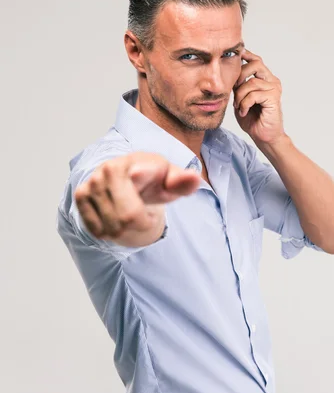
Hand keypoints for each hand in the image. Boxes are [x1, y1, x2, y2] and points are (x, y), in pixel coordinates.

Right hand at [74, 152, 199, 246]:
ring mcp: (91, 183)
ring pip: (112, 228)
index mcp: (133, 163)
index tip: (136, 174)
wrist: (127, 174)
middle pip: (127, 218)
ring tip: (130, 212)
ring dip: (125, 229)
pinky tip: (115, 216)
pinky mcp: (80, 197)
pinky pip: (98, 230)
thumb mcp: (170, 180)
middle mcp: (107, 170)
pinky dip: (110, 230)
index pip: (138, 176)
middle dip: (141, 223)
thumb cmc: (153, 179)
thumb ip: (182, 182)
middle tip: (145, 213)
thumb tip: (194, 179)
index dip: (139, 178)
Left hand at [233, 49, 285, 144]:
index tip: (234, 55)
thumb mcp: (240, 98)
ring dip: (240, 96)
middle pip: (256, 64)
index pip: (256, 60)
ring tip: (239, 107)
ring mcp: (274, 88)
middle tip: (234, 91)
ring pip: (251, 82)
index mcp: (265, 79)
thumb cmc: (253, 119)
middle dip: (240, 76)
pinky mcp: (274, 98)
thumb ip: (237, 86)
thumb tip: (227, 72)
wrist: (263, 137)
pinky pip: (254, 94)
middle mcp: (272, 81)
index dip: (245, 56)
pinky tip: (244, 112)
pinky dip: (245, 104)